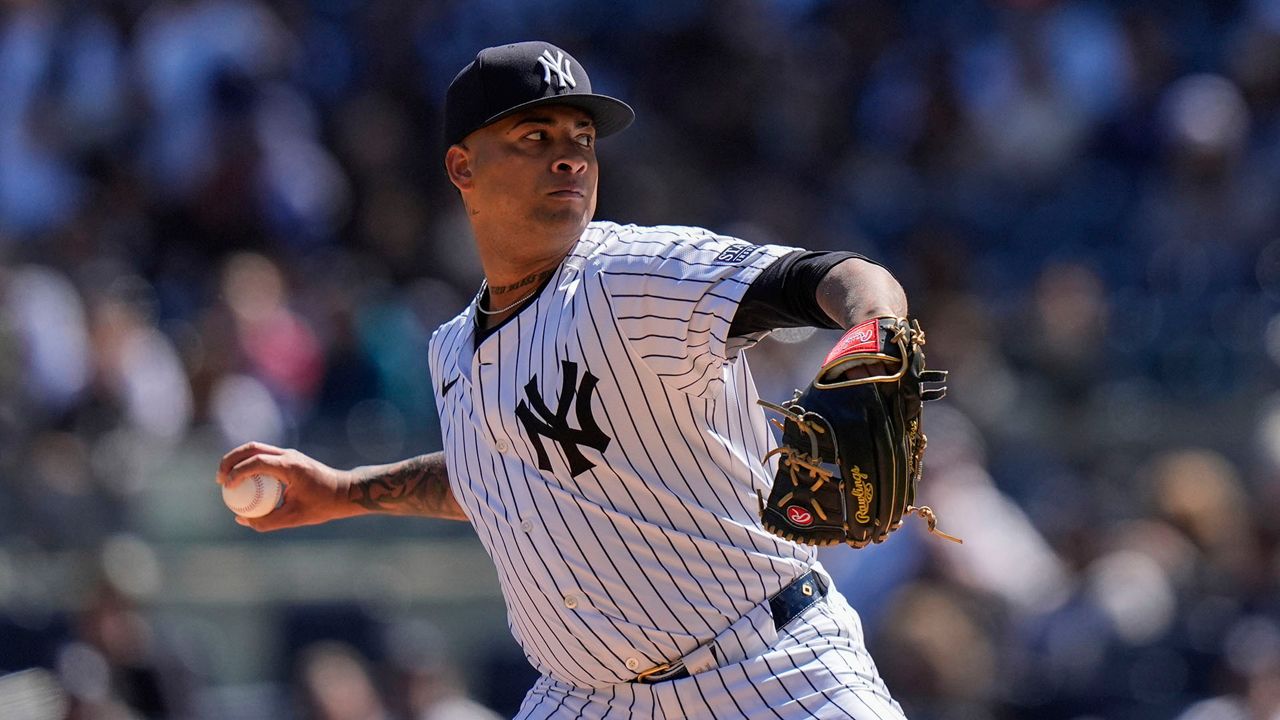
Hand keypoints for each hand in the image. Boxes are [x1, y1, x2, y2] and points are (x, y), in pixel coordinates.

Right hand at [216, 442, 357, 530]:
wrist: (344, 491)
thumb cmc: (323, 505)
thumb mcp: (294, 518)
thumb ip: (266, 521)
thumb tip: (241, 519)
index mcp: (291, 466)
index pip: (257, 462)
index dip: (238, 472)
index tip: (226, 487)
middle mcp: (288, 455)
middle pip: (252, 448)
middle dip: (231, 460)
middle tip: (219, 479)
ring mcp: (289, 454)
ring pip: (256, 448)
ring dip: (238, 459)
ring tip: (225, 478)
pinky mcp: (289, 457)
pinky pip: (263, 456)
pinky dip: (248, 464)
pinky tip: (242, 481)